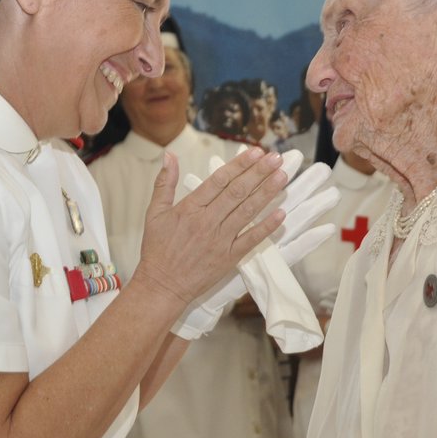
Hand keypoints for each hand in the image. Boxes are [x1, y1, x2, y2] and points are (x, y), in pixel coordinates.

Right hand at [171, 150, 337, 338]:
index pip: (219, 180)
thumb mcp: (154, 213)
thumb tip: (169, 155)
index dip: (239, 165)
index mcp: (189, 208)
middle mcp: (207, 222)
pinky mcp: (228, 258)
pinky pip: (251, 240)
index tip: (255, 152)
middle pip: (237, 192)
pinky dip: (266, 227)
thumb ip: (164, 183)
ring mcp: (219, 240)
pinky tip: (281, 213)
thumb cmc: (157, 249)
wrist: (162, 285)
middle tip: (275, 158)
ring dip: (266, 193)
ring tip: (282, 177)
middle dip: (258, 173)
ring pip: (247, 211)